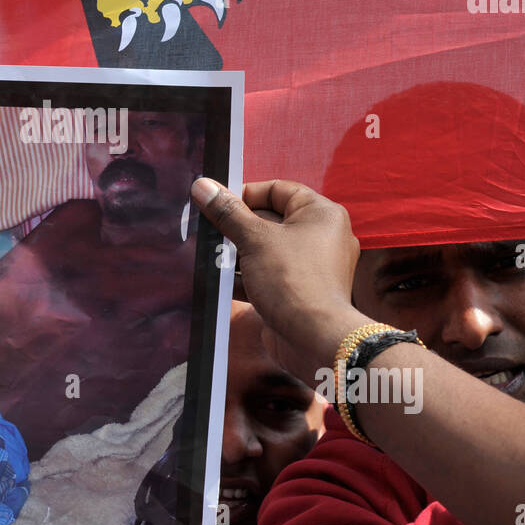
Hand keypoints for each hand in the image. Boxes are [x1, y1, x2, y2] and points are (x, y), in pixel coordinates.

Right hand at [191, 177, 373, 380]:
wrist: (313, 338)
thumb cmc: (291, 280)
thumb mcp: (254, 240)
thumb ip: (228, 212)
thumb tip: (203, 185)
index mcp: (320, 213)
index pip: (278, 190)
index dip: (245, 194)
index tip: (217, 205)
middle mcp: (321, 236)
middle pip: (271, 220)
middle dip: (237, 227)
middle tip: (209, 231)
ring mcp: (312, 266)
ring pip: (268, 249)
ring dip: (238, 253)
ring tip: (211, 256)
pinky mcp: (301, 291)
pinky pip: (270, 274)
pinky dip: (248, 276)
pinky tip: (222, 280)